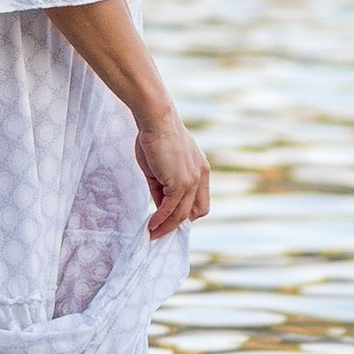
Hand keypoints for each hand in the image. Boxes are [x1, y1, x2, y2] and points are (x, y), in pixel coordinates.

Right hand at [134, 113, 210, 239]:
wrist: (155, 119)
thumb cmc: (154, 137)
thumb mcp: (160, 166)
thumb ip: (162, 187)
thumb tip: (160, 206)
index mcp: (200, 170)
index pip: (200, 200)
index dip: (186, 212)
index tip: (170, 219)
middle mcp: (201, 176)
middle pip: (197, 211)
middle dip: (180, 223)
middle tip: (162, 229)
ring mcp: (192, 180)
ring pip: (182, 214)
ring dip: (167, 226)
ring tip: (153, 233)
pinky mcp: (181, 183)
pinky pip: (171, 209)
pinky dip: (161, 219)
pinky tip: (151, 225)